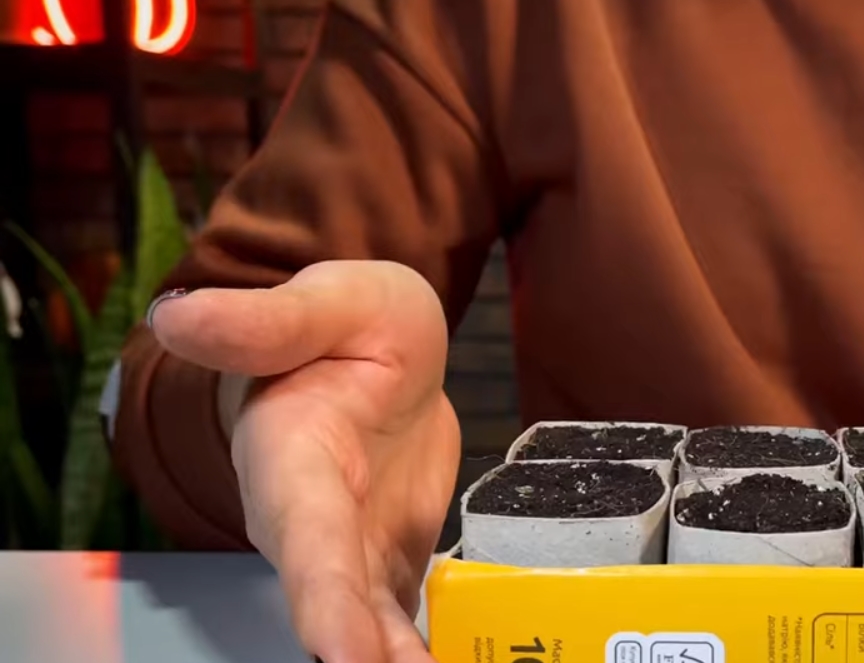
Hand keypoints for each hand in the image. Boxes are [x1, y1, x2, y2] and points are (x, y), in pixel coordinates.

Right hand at [149, 260, 457, 662]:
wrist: (377, 354)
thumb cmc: (347, 326)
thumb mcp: (331, 300)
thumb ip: (268, 320)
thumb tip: (179, 317)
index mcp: (293, 457)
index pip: (305, 536)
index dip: (322, 597)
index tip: (342, 653)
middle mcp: (312, 520)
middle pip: (331, 597)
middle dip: (355, 648)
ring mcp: (353, 550)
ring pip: (369, 621)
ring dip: (395, 657)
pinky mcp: (391, 562)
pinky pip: (403, 616)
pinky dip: (423, 649)